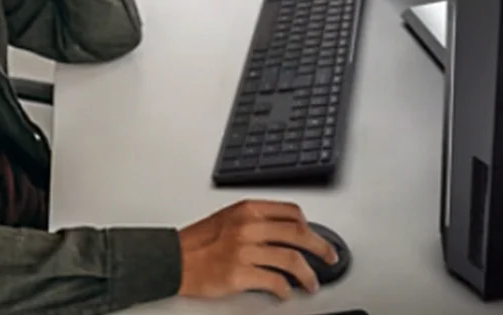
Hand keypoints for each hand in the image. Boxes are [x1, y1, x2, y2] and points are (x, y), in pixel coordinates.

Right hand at [176, 200, 337, 300]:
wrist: (173, 259)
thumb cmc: (198, 241)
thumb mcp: (229, 218)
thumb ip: (257, 221)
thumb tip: (286, 232)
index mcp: (248, 209)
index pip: (292, 212)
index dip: (310, 226)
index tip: (317, 236)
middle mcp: (248, 226)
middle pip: (298, 233)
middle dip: (321, 247)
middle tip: (329, 256)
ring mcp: (244, 250)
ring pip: (291, 260)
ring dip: (307, 274)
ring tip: (311, 283)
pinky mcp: (239, 274)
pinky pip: (274, 281)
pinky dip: (285, 289)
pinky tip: (286, 292)